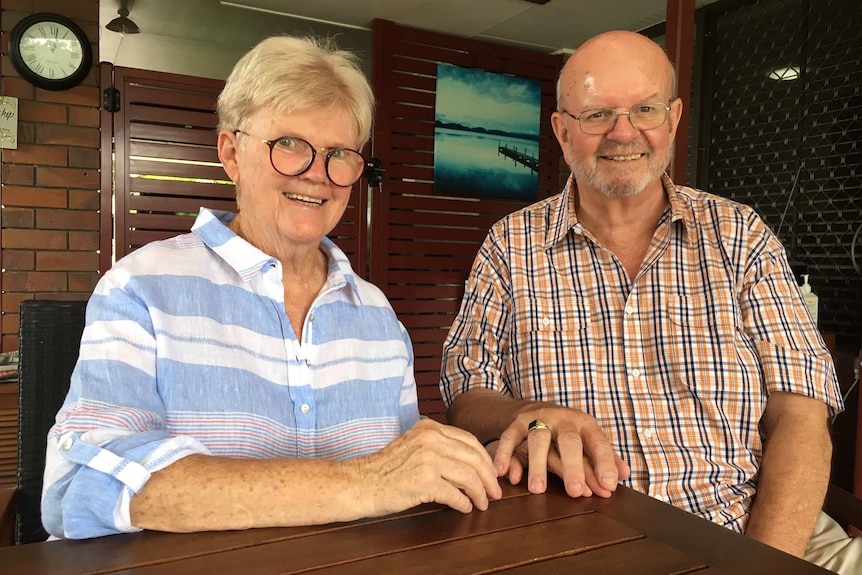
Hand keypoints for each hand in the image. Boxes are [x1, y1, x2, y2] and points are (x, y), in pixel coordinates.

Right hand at [357, 419, 501, 515]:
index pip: (469, 440)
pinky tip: (465, 508)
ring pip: (469, 477)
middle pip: (474, 458)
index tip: (491, 473)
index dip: (485, 459)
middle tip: (495, 492)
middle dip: (489, 478)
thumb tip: (469, 464)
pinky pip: (455, 495)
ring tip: (483, 503)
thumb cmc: (385, 468)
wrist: (361, 482)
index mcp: (429, 427)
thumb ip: (439, 447)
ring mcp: (428, 459)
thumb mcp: (414, 445)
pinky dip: (464, 504)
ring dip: (480, 493)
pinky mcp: (425, 482)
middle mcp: (431, 439)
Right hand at [493, 407, 629, 498]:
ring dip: (537, 465)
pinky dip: (505, 455)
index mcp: (584, 424)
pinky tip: (506, 474)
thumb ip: (605, 458)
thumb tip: (625, 474)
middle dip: (573, 466)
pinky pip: (509, 439)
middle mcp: (562, 419)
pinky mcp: (516, 424)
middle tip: (575, 491)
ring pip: (538, 440)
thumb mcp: (588, 440)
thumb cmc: (568, 432)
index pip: (598, 443)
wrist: (534, 408)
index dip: (604, 464)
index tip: (608, 485)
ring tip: (537, 490)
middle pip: (569, 441)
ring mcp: (537, 419)